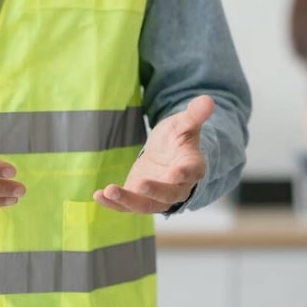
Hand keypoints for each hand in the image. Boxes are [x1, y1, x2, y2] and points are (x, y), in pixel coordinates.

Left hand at [93, 95, 213, 213]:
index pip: (190, 173)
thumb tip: (208, 99)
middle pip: (168, 195)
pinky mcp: (138, 199)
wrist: (165, 154)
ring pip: (145, 205)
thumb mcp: (183, 123)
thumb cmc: (177, 138)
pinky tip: (98, 196)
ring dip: (127, 200)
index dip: (184, 174)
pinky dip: (113, 204)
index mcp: (192, 168)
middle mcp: (177, 188)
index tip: (176, 173)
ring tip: (109, 191)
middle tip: (140, 184)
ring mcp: (156, 197)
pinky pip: (126, 206)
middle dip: (154, 191)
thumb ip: (194, 115)